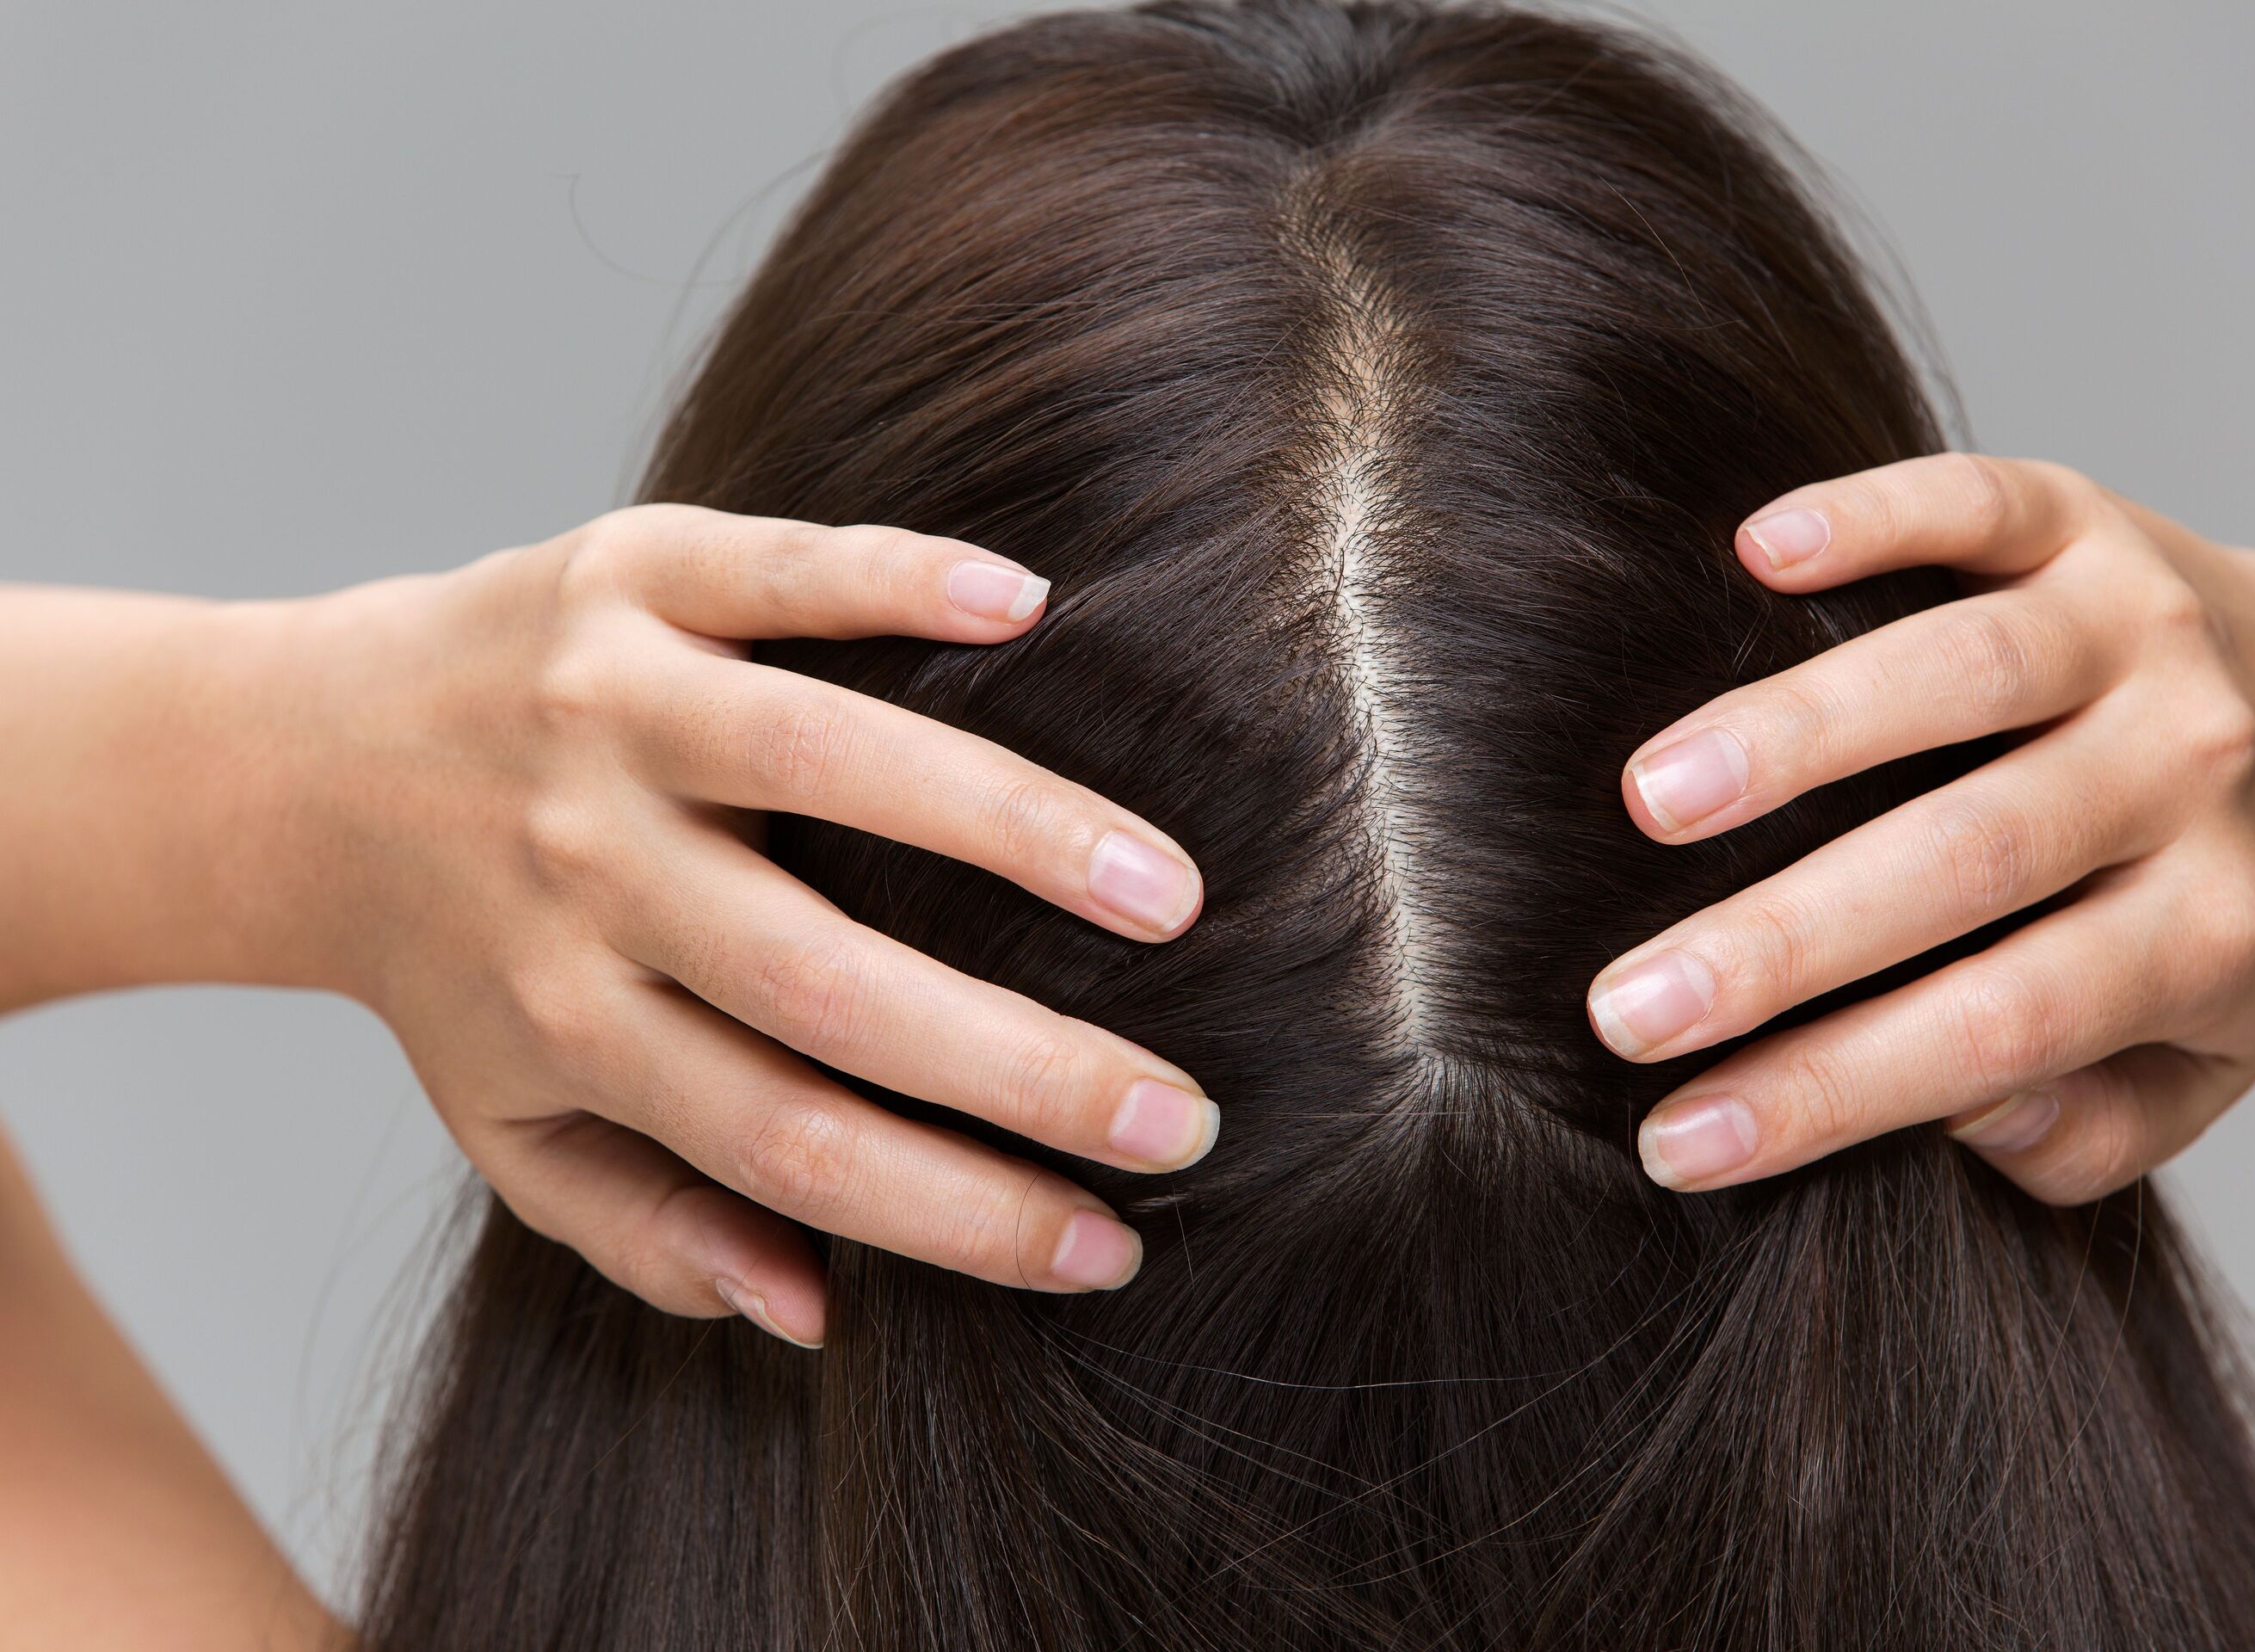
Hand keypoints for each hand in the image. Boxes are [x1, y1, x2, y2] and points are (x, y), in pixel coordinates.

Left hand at [283, 507, 1214, 1341]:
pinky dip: (900, 583)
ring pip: (824, 766)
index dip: (955, 1214)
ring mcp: (603, 712)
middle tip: (1182, 1115)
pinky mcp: (622, 578)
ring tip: (1170, 893)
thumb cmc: (455, 963)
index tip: (1104, 1251)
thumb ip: (649, 1232)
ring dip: (1012, 829)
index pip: (789, 1145)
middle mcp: (586, 872)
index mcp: (572, 1022)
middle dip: (1023, 1066)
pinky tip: (1030, 608)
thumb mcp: (513, 1127)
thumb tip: (815, 1314)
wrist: (302, 760)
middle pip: (826, 987)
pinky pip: (774, 574)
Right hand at [1585, 455, 2254, 1202]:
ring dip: (1798, 736)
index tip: (1680, 1143)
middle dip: (1784, 943)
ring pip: (1967, 675)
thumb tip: (1962, 1114)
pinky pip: (1982, 506)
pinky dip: (1871, 517)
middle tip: (1624, 1008)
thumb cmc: (2214, 914)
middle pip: (1972, 860)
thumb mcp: (2204, 1063)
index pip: (2003, 1027)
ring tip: (1649, 802)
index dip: (1833, 1091)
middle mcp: (2187, 771)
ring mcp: (2139, 629)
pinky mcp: (2087, 519)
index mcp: (2208, 928)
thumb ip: (2091, 1132)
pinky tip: (1752, 550)